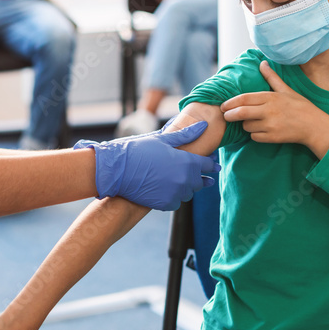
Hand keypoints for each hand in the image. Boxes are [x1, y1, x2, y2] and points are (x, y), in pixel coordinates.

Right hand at [73, 120, 218, 210]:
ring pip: (188, 193)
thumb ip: (186, 135)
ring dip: (184, 187)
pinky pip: (176, 202)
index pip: (208, 165)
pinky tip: (163, 189)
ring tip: (171, 180)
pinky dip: (172, 197)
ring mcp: (176, 193)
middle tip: (186, 171)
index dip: (210, 163)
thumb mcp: (162, 140)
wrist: (116, 170)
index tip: (212, 164)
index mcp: (187, 162)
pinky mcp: (165, 204)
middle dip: (196, 176)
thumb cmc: (138, 150)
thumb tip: (204, 125)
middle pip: (200, 181)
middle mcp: (185, 179)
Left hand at [220, 60, 328, 155]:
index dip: (230, 102)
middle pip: (241, 113)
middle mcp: (269, 111)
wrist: (315, 126)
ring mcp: (271, 125)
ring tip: (251, 122)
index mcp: (271, 97)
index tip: (223, 105)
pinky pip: (254, 137)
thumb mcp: (286, 90)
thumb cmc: (300, 106)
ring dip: (245, 125)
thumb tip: (262, 63)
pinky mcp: (273, 137)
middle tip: (225, 115)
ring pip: (246, 126)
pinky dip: (254, 134)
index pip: (244, 99)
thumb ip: (272, 77)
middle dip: (229, 115)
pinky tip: (261, 130)